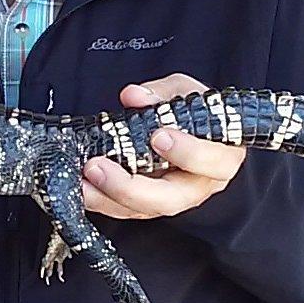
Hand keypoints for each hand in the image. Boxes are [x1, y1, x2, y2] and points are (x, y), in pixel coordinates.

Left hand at [82, 74, 244, 219]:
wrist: (188, 129)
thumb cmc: (195, 113)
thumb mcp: (184, 92)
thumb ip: (162, 93)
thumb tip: (134, 96)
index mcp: (220, 155)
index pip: (213, 161)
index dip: (188, 153)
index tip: (159, 136)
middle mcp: (199, 185)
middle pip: (171, 199)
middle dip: (132, 187)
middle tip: (100, 166)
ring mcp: (173, 198)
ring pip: (144, 210)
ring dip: (108, 197)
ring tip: (83, 178)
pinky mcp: (149, 205)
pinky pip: (126, 210)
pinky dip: (102, 200)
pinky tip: (83, 187)